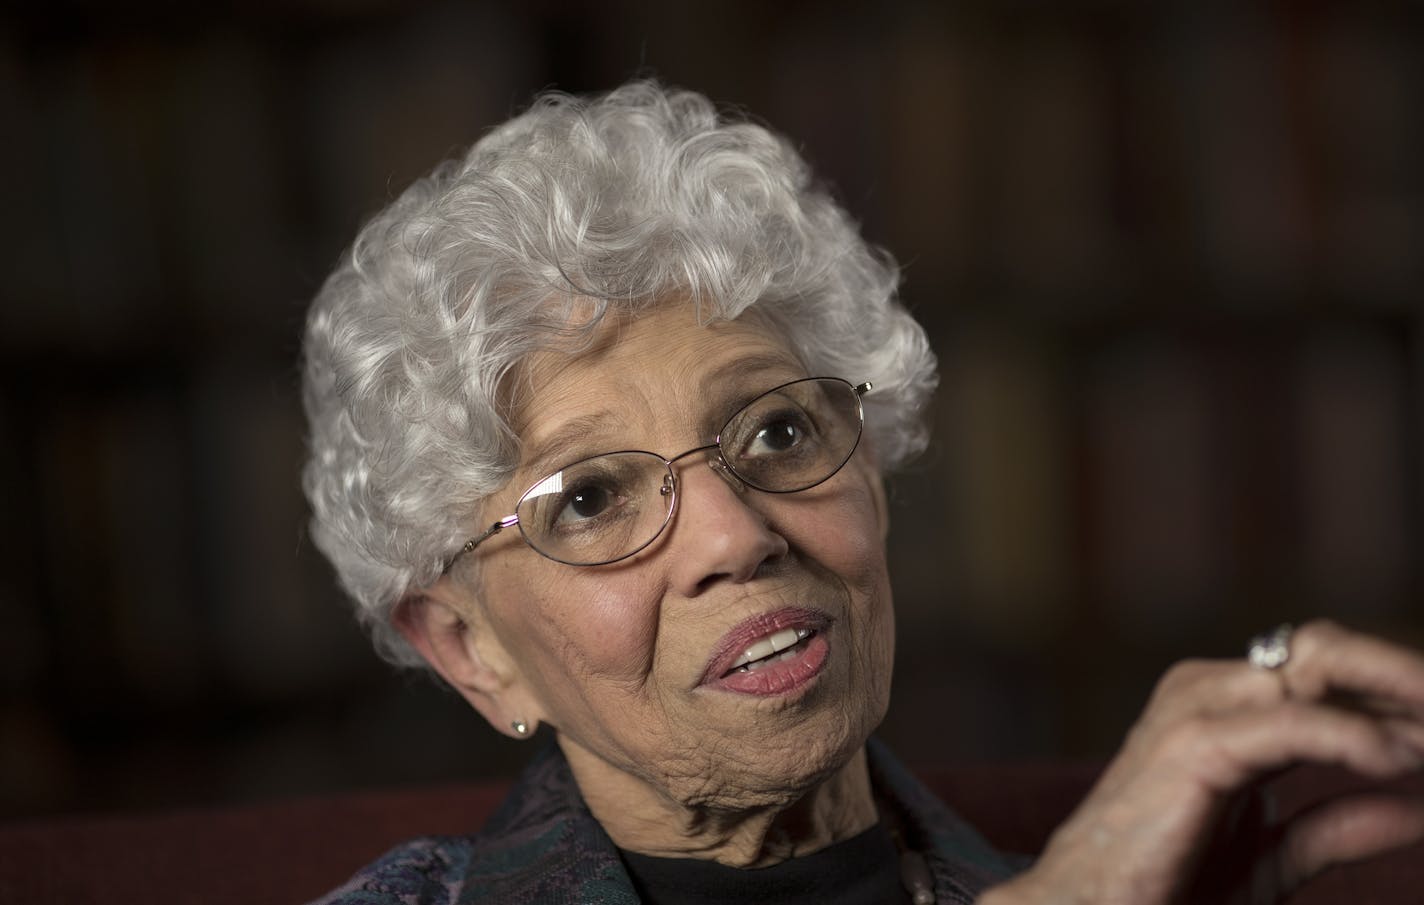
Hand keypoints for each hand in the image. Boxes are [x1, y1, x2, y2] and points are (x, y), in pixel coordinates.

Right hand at [980, 621, 1423, 904]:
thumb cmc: (1160, 886)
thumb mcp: (1268, 857)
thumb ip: (1335, 826)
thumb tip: (1415, 805)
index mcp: (1226, 710)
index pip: (1329, 672)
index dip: (1399, 691)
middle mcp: (1210, 690)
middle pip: (1330, 652)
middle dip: (1405, 676)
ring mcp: (1197, 707)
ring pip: (1318, 665)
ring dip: (1399, 693)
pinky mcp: (1191, 743)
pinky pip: (1292, 724)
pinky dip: (1355, 738)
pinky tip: (1399, 761)